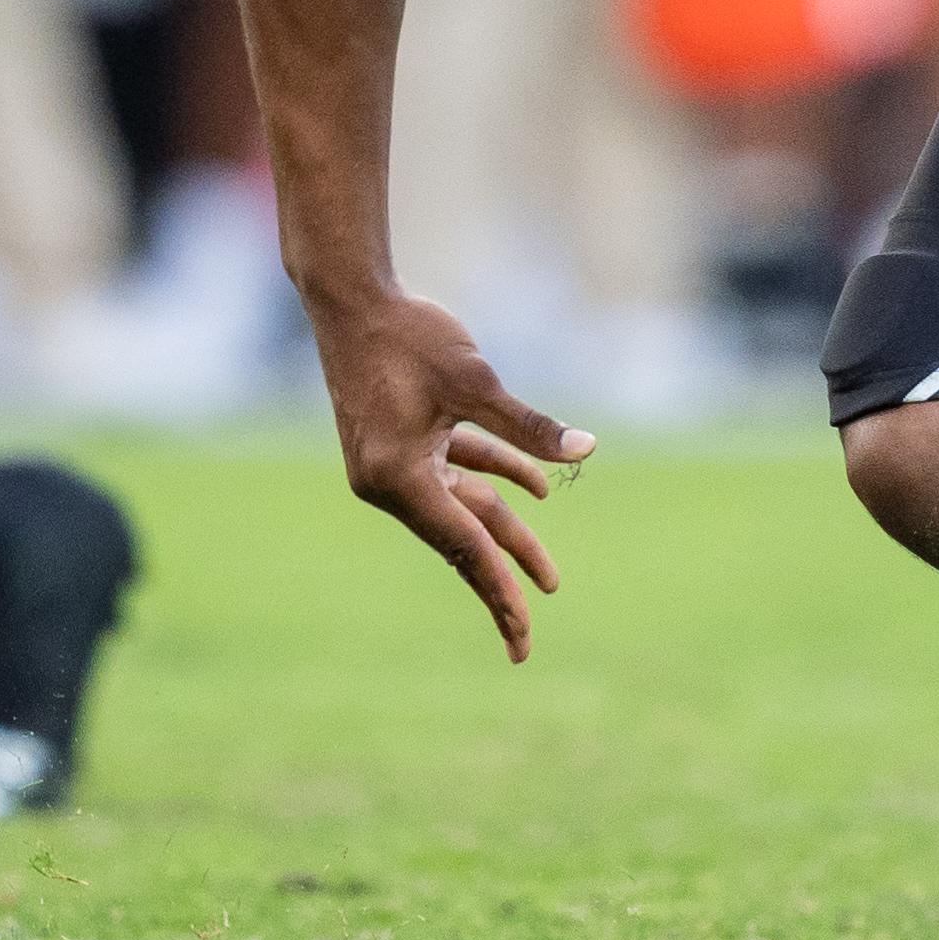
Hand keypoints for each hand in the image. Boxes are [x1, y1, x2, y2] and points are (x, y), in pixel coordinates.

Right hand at [311, 293, 594, 662]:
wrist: (351, 300)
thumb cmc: (410, 335)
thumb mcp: (475, 380)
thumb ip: (529, 426)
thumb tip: (586, 450)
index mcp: (400, 478)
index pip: (464, 544)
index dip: (500, 586)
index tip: (524, 625)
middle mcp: (389, 484)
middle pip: (461, 540)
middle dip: (501, 582)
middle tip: (526, 639)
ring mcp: (391, 468)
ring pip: (462, 508)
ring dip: (506, 529)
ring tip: (548, 574)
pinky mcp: (398, 448)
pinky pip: (453, 474)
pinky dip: (492, 477)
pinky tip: (536, 489)